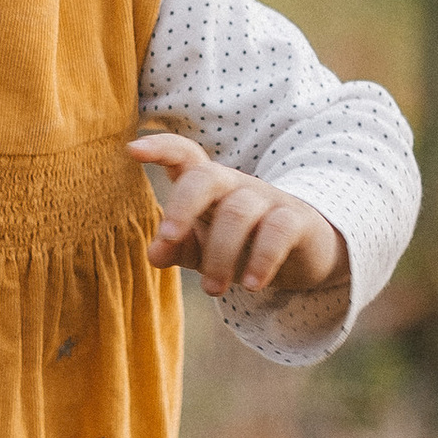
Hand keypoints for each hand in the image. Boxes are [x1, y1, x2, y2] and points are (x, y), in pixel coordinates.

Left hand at [129, 132, 347, 303]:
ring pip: (238, 212)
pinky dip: (262, 259)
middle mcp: (235, 184)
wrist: (305, 253)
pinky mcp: (297, 220)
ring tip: (212, 289)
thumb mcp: (203, 248)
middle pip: (206, 176)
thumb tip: (154, 254)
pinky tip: (251, 284)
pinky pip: (278, 231)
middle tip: (167, 238)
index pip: (184, 154)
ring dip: (220, 254)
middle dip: (182, 205)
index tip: (132, 150)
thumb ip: (178, 248)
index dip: (160, 148)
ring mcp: (267, 199)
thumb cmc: (242, 244)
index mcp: (207, 186)